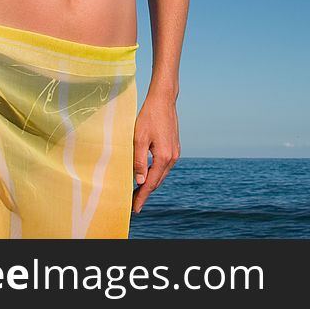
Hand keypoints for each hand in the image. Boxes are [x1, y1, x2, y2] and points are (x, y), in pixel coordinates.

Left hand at [131, 90, 179, 212]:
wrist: (163, 100)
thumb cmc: (149, 117)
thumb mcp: (139, 139)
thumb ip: (139, 161)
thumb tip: (139, 181)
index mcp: (164, 157)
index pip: (150, 183)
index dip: (142, 197)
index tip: (134, 209)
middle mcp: (173, 157)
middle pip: (157, 181)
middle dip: (145, 192)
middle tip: (133, 203)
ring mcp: (175, 152)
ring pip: (161, 174)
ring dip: (150, 183)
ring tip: (138, 191)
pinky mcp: (174, 147)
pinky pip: (164, 166)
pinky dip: (155, 173)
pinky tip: (147, 174)